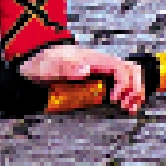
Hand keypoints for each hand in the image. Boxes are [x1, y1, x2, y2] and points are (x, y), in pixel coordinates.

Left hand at [22, 43, 148, 114]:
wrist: (31, 68)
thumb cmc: (39, 66)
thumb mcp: (47, 66)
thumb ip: (64, 67)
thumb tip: (85, 69)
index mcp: (90, 58)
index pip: (118, 66)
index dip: (123, 82)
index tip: (115, 98)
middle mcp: (98, 63)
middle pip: (129, 68)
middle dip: (134, 86)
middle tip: (128, 104)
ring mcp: (98, 71)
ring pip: (127, 75)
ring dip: (134, 90)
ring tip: (131, 107)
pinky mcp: (95, 79)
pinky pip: (118, 82)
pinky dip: (127, 93)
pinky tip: (127, 105)